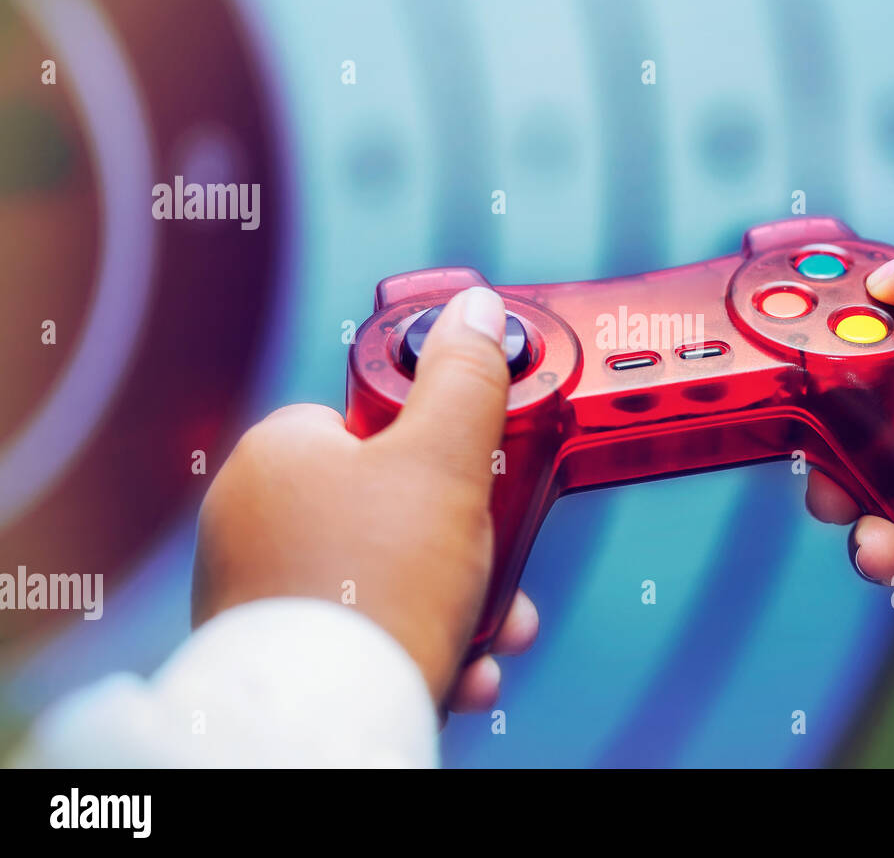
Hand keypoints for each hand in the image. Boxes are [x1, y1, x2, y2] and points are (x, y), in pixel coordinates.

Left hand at [193, 286, 536, 710]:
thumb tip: (477, 310)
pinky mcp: (277, 652)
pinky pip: (363, 627)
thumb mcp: (445, 462)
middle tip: (500, 553)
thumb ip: (467, 378)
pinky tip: (460, 665)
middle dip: (465, 535)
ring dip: (458, 595)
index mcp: (278, 454)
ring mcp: (259, 589)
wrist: (324, 723)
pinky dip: (418, 639)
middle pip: (389, 503)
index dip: (434, 444)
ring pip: (385, 573)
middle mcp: (253, 518)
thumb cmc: (373, 588)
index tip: (474, 468)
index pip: (367, 419)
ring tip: (496, 624)